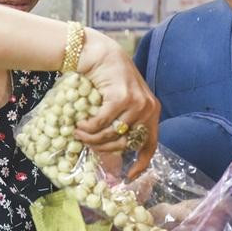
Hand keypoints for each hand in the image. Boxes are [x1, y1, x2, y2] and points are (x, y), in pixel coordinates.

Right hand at [72, 30, 159, 176]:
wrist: (101, 53)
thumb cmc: (109, 79)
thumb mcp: (122, 103)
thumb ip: (124, 123)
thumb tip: (114, 155)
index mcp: (152, 111)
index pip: (151, 145)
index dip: (141, 164)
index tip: (129, 177)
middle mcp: (148, 108)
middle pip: (126, 143)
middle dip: (104, 148)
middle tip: (87, 143)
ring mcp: (137, 103)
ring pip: (112, 134)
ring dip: (92, 137)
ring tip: (79, 133)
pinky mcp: (121, 98)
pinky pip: (102, 123)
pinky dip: (88, 127)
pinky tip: (80, 124)